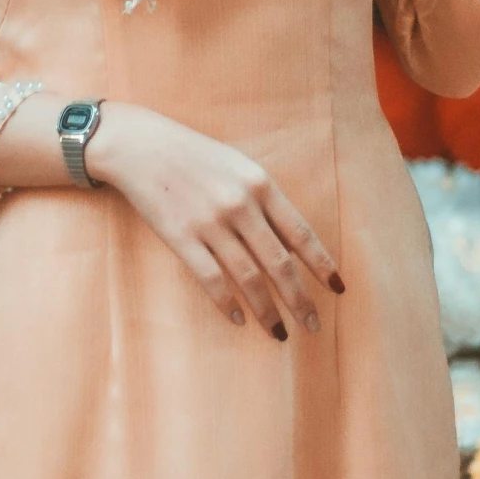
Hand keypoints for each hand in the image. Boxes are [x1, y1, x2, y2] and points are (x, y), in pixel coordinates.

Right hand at [84, 102, 341, 338]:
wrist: (141, 145)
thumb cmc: (195, 156)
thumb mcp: (240, 166)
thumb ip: (266, 201)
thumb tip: (292, 245)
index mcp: (260, 184)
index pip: (301, 233)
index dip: (322, 264)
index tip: (338, 289)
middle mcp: (240, 205)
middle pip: (279, 262)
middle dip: (300, 298)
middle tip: (313, 325)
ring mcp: (210, 222)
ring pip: (248, 277)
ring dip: (267, 310)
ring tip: (279, 333)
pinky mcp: (181, 237)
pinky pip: (211, 278)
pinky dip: (227, 303)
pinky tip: (239, 319)